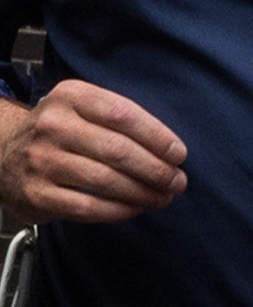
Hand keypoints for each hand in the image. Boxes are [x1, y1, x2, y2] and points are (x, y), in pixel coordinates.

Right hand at [0, 80, 186, 224]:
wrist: (2, 152)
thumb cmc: (61, 129)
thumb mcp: (82, 107)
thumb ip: (119, 118)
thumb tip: (169, 149)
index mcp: (71, 96)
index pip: (123, 114)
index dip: (157, 136)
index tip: (180, 155)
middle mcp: (53, 126)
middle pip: (117, 150)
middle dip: (156, 169)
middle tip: (178, 182)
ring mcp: (41, 161)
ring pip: (104, 180)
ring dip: (142, 192)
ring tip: (163, 197)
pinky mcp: (36, 195)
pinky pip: (86, 206)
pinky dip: (118, 210)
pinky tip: (136, 208)